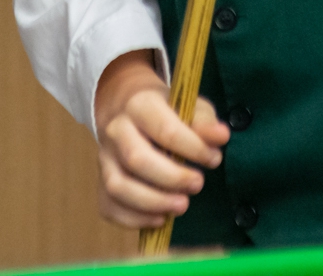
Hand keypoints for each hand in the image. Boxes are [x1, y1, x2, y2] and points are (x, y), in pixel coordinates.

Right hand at [91, 50, 229, 229]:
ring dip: (152, 202)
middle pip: (136, 159)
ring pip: (118, 186)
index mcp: (140, 104)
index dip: (193, 149)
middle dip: (172, 178)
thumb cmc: (167, 112)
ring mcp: (104, 157)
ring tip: (181, 206)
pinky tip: (160, 218)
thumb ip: (205, 122)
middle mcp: (116, 129)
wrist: (128, 108)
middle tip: (198, 185)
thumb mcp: (189, 107)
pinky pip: (108, 206)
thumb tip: (221, 136)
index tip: (213, 159)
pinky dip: (134, 219)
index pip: (164, 129)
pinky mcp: (100, 180)